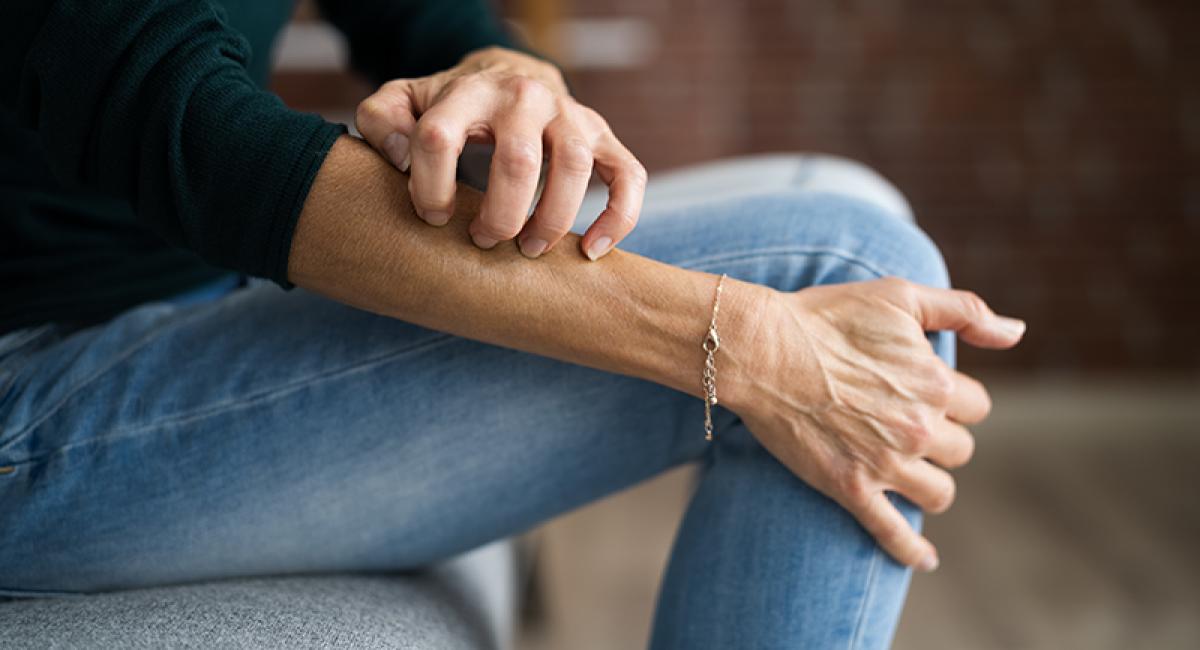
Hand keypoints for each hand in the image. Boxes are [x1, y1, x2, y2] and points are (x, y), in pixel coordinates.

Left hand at [354, 46, 646, 260]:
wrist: (511, 79)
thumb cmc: (452, 107)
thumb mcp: (406, 102)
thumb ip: (382, 122)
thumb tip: (400, 160)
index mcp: (469, 90)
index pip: (438, 138)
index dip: (428, 186)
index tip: (433, 216)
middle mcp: (525, 97)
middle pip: (517, 160)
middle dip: (498, 216)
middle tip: (484, 242)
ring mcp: (571, 116)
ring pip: (575, 168)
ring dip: (552, 220)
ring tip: (530, 251)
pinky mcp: (605, 137)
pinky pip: (628, 177)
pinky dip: (619, 218)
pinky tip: (591, 251)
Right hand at [725, 278, 1025, 570]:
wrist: (761, 349)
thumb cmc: (825, 317)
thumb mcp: (900, 296)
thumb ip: (964, 311)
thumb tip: (1017, 333)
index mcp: (937, 384)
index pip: (976, 406)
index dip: (952, 398)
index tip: (923, 390)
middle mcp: (919, 429)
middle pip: (959, 451)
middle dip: (940, 439)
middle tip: (904, 424)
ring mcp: (885, 464)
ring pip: (939, 493)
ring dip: (930, 482)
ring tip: (907, 470)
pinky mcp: (851, 488)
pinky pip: (893, 532)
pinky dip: (912, 550)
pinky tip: (925, 559)